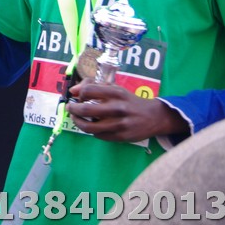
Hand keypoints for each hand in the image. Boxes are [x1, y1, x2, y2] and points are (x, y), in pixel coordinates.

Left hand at [67, 78, 188, 141]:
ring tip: (76, 119)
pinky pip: (98, 135)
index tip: (78, 96)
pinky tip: (92, 126)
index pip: (88, 90)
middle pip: (86, 109)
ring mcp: (120, 124)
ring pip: (90, 127)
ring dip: (78, 122)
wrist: (154, 117)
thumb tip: (72, 91)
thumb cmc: (129, 101)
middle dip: (73, 109)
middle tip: (70, 108)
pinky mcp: (122, 137)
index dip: (79, 93)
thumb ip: (93, 87)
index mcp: (116, 93)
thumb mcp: (115, 89)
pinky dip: (91, 131)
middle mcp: (118, 108)